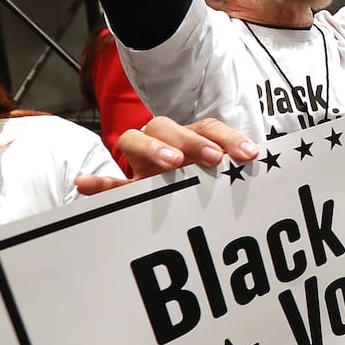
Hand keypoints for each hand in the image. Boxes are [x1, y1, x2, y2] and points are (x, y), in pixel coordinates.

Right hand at [76, 116, 260, 194]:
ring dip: (152, 146)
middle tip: (213, 158)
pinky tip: (84, 185)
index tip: (246, 154)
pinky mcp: (124, 191)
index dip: (227, 137)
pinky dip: (96, 184)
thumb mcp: (223, 182)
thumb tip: (260, 159)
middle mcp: (163, 146)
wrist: (178, 218)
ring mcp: (139, 165)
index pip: (207, 127)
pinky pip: (108, 185)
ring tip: (170, 163)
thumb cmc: (206, 191)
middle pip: (167, 126)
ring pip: (134, 141)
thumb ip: (234, 172)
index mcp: (190, 141)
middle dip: (192, 139)